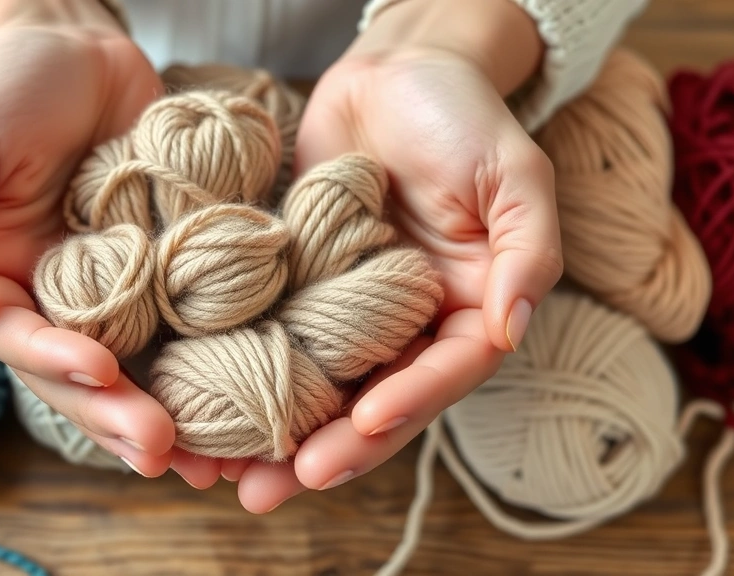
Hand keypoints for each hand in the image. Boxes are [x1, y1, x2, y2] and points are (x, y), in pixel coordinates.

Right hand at [0, 0, 193, 477]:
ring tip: (206, 462)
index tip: (100, 372)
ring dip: (167, 417)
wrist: (80, 50)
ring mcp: (115, 290)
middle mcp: (54, 297)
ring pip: (136, 367)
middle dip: (117, 416)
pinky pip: (183, 327)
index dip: (52, 362)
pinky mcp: (164, 272)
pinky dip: (208, 369)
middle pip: (80, 375)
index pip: (14, 339)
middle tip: (160, 451)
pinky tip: (241, 403)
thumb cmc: (8, 87)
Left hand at [230, 0, 563, 510]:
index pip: (441, 374)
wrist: (393, 71)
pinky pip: (277, 336)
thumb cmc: (461, 114)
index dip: (408, 405)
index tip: (362, 426)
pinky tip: (206, 401)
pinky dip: (245, 371)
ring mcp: (350, 309)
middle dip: (330, 450)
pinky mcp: (301, 286)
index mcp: (466, 309)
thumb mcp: (514, 174)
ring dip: (278, 432)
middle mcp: (408, 323)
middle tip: (275, 488)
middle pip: (372, 402)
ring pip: (319, 385)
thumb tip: (511, 328)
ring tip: (230, 473)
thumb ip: (527, 250)